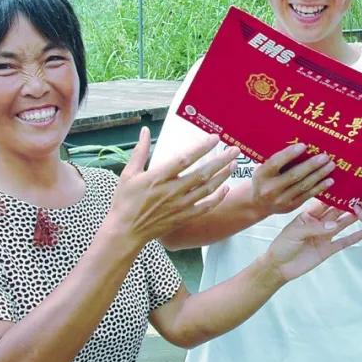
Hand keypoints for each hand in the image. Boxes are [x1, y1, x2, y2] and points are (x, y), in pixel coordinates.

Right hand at [109, 128, 237, 242]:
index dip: (201, 148)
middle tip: (235, 150)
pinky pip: (206, 207)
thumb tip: (145, 130)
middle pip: (202, 173)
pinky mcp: (184, 217)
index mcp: (158, 177)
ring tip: (233, 165)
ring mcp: (180, 205)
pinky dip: (218, 198)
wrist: (126, 231)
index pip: (185, 159)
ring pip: (208, 189)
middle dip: (221, 161)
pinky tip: (225, 188)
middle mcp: (172, 191)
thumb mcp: (128, 174)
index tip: (215, 138)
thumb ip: (140, 151)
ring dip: (223, 176)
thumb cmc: (125, 201)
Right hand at [249, 143, 335, 215]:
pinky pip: (308, 195)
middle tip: (324, 156)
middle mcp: (270, 189)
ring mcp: (281, 200)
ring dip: (319, 175)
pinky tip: (329, 180)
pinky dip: (320, 187)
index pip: (276, 163)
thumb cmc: (264, 180)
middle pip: (294, 175)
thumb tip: (302, 147)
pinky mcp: (291, 206)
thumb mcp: (264, 169)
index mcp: (262, 175)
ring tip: (331, 166)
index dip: (289, 154)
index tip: (303, 146)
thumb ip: (278, 160)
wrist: (258, 204)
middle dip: (311, 165)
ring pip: (304, 186)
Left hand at [262, 201, 361, 282]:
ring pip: (341, 225)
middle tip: (359, 197)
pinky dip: (353, 237)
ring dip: (351, 218)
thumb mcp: (295, 233)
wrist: (279, 267)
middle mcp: (318, 224)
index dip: (334, 195)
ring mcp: (324, 236)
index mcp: (308, 215)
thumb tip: (334, 225)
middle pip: (335, 212)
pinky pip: (343, 242)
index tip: (345, 186)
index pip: (324, 202)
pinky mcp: (328, 249)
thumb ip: (315, 228)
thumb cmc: (282, 246)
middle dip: (346, 204)